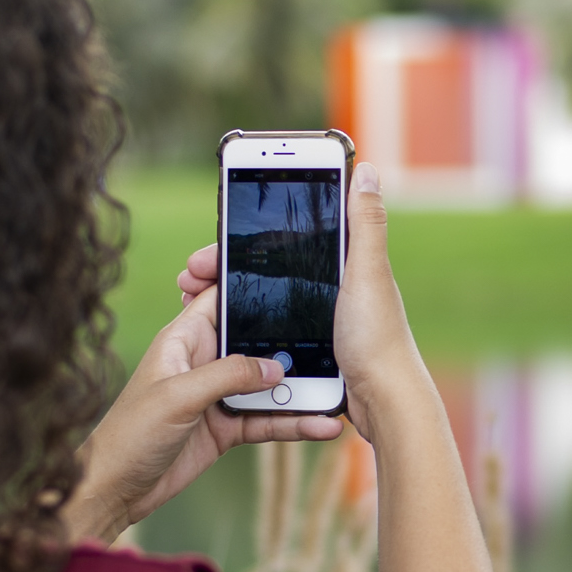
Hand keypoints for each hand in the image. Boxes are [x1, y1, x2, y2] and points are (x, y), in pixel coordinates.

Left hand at [65, 279, 343, 545]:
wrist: (116, 489)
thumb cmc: (130, 434)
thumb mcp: (178, 397)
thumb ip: (227, 376)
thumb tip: (276, 367)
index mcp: (184, 339)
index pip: (222, 298)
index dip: (252, 285)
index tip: (293, 276)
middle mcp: (204, 362)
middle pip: (256, 341)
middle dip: (291, 341)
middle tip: (334, 341)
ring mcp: (218, 396)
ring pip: (268, 385)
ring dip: (300, 389)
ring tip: (337, 393)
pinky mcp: (227, 427)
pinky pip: (267, 419)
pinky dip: (293, 423)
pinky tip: (321, 426)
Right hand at [177, 161, 425, 444]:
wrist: (383, 404)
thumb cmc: (378, 339)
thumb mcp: (367, 272)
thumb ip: (364, 223)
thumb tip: (367, 168)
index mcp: (342, 266)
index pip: (280, 241)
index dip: (242, 239)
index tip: (209, 246)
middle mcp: (328, 291)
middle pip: (263, 272)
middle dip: (222, 270)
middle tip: (187, 277)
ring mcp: (317, 324)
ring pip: (259, 304)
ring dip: (222, 301)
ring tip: (190, 303)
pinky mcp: (310, 354)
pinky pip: (266, 335)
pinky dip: (238, 332)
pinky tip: (216, 336)